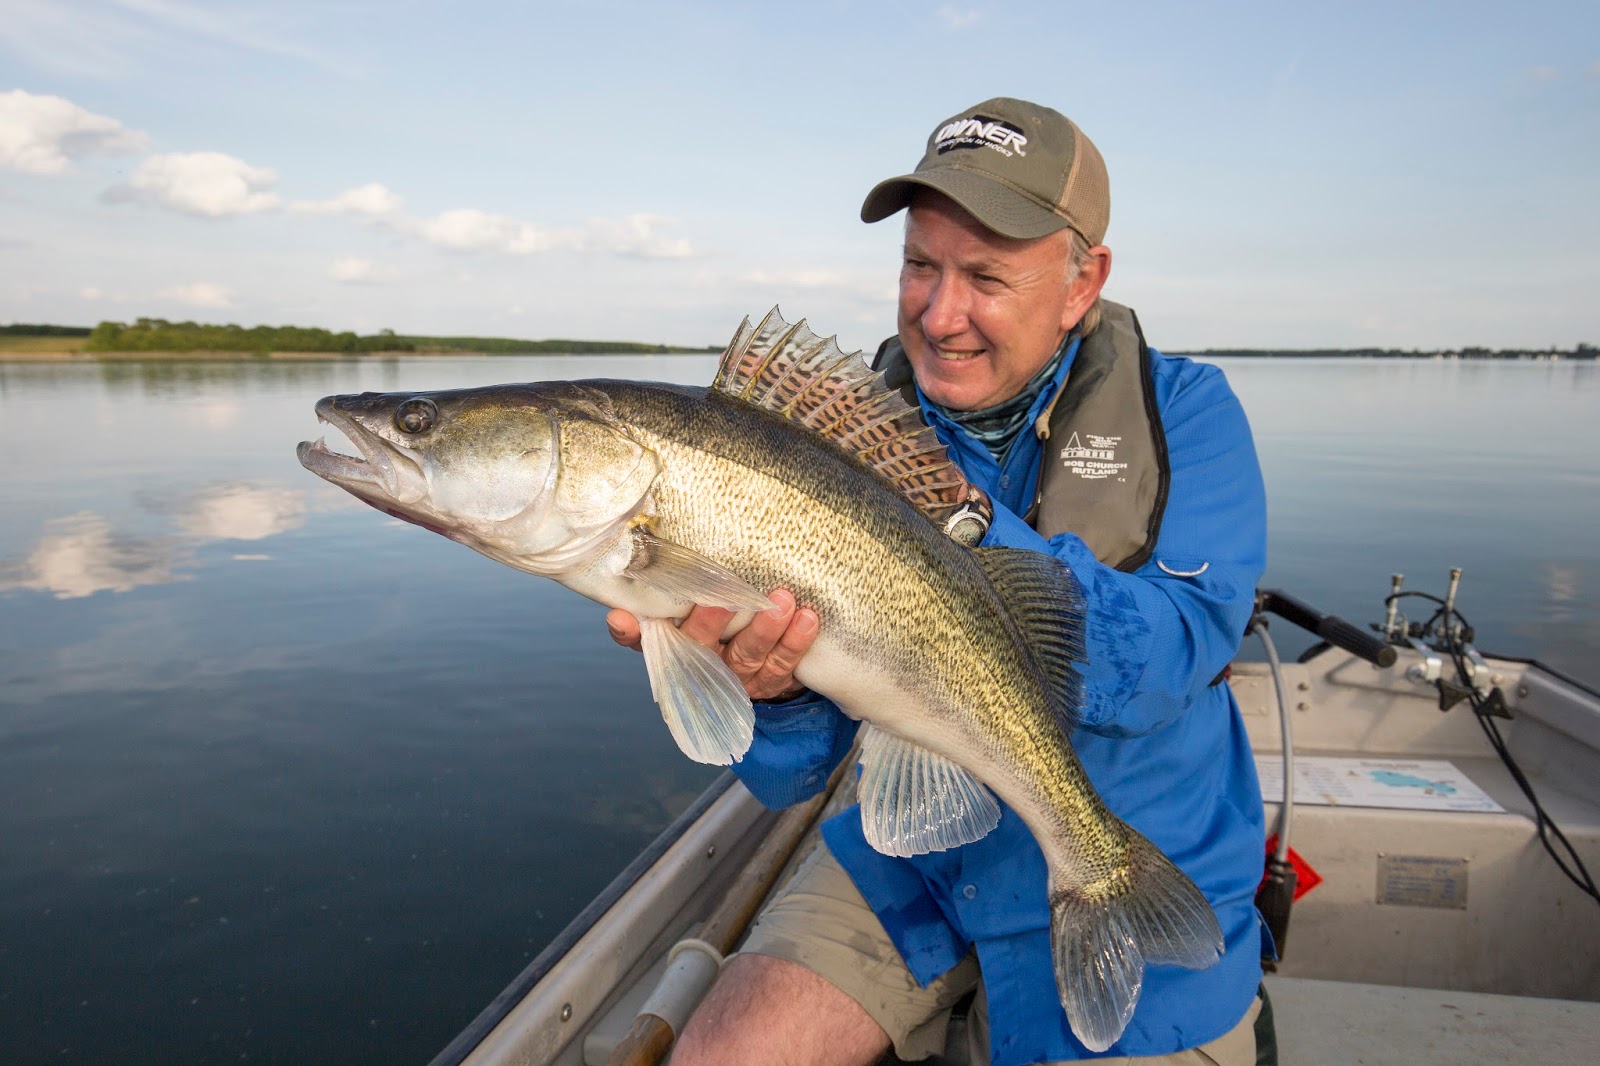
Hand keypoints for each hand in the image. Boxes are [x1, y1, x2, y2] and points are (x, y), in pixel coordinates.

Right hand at [605, 588, 819, 701]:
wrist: (762, 669)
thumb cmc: (716, 633)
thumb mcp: (686, 622)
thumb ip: (658, 612)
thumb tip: (618, 611)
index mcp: (675, 650)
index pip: (645, 642)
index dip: (631, 633)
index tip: (621, 618)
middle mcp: (703, 667)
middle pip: (701, 647)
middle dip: (712, 623)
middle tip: (725, 597)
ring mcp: (739, 677)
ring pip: (749, 655)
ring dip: (766, 628)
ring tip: (782, 599)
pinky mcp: (771, 681)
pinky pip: (784, 663)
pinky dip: (796, 641)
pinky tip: (807, 618)